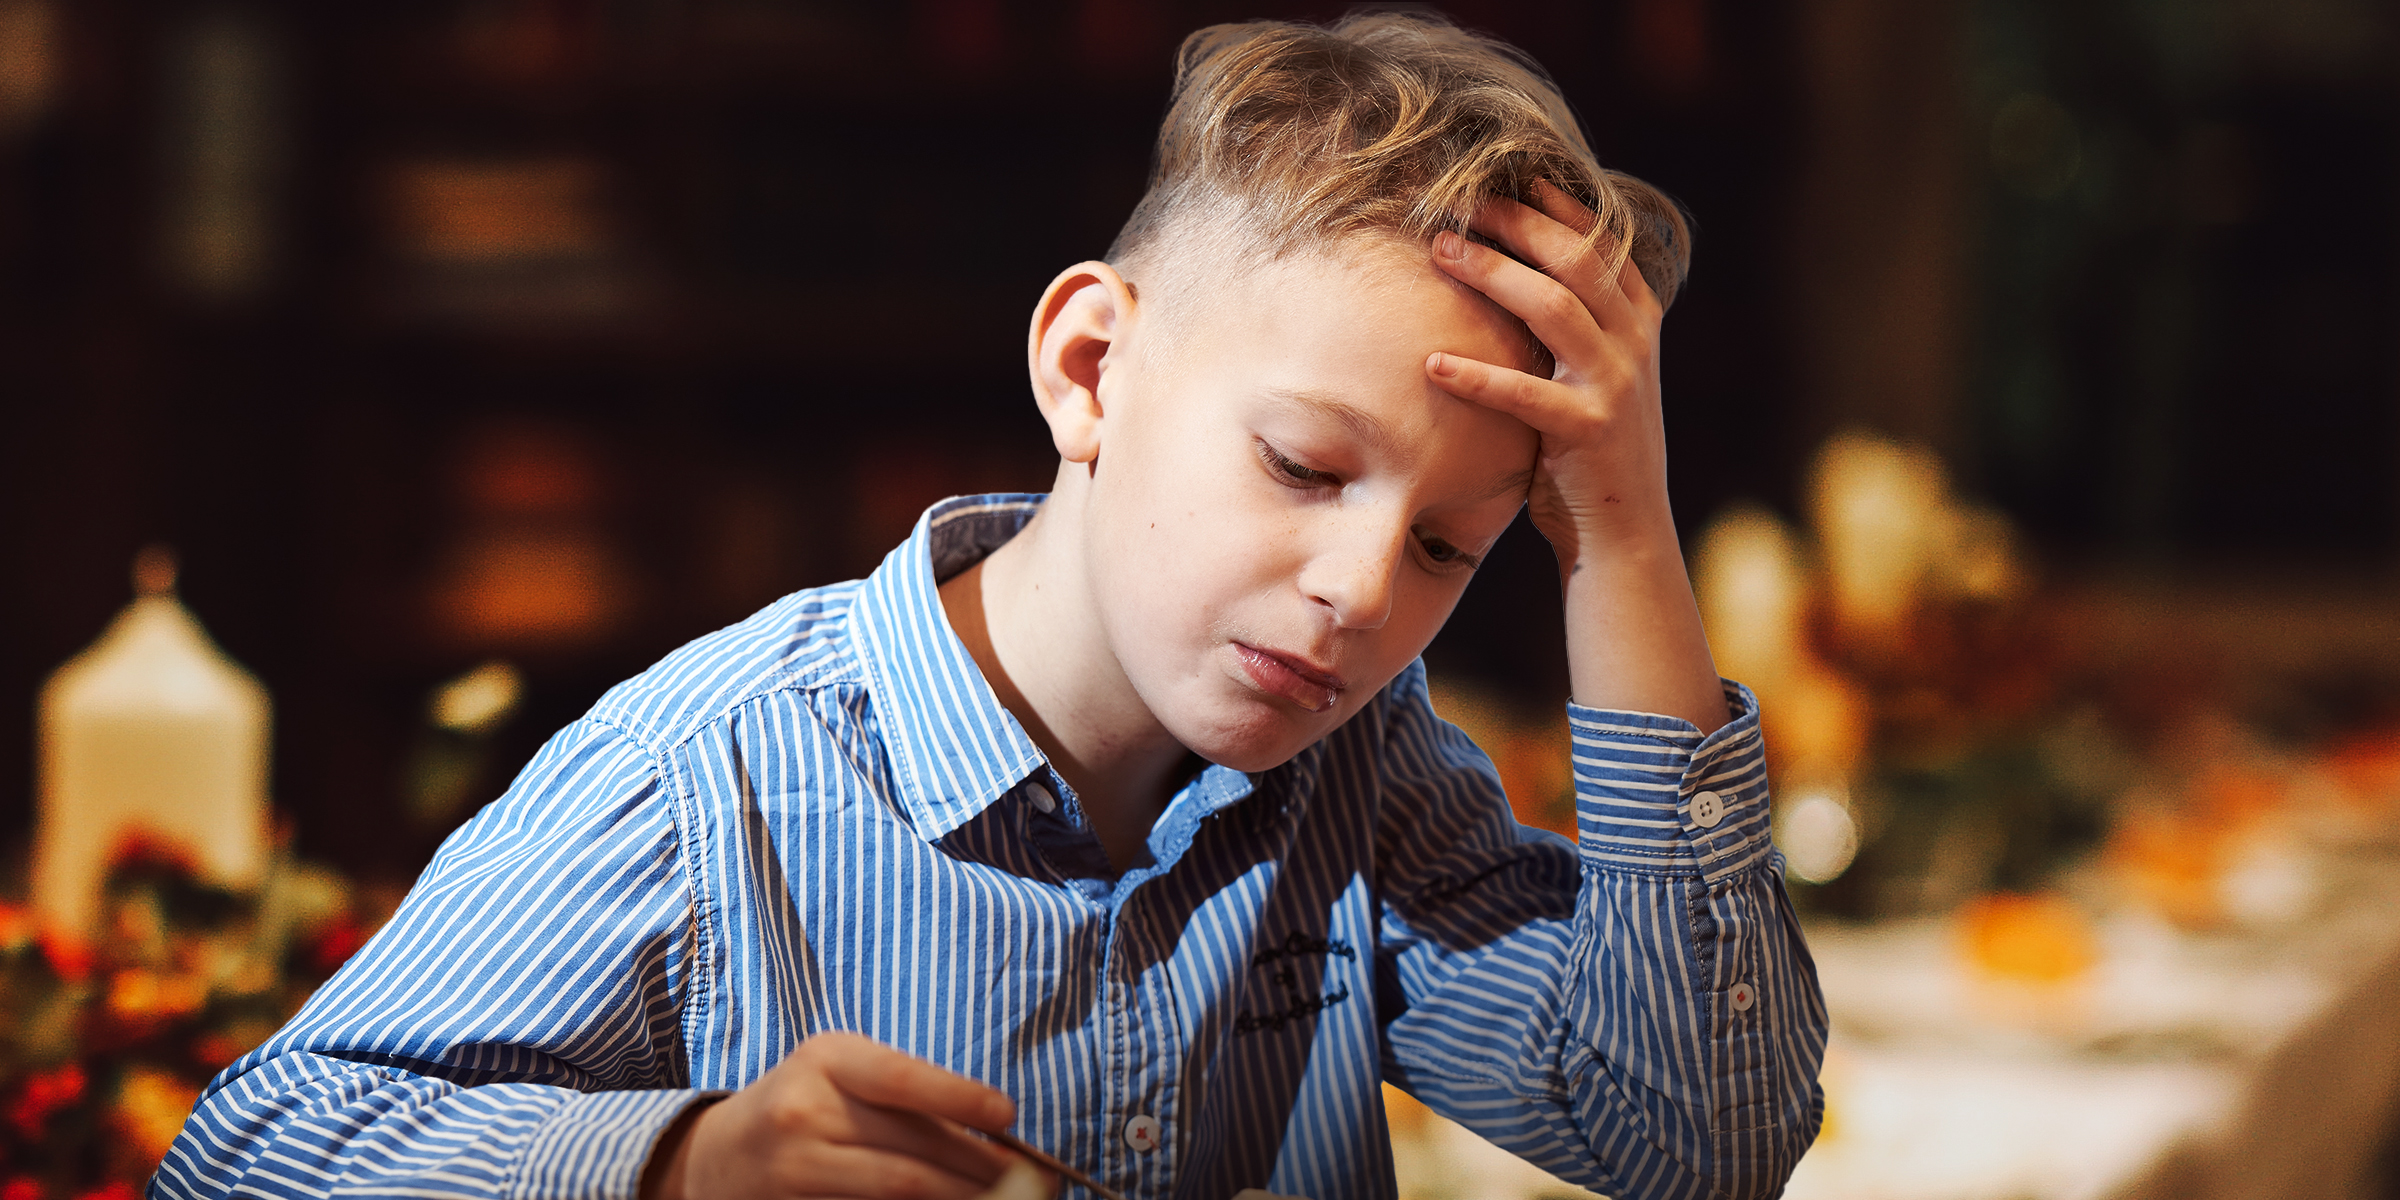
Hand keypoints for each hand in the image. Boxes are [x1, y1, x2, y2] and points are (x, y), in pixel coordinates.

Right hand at [646, 1031, 1021, 1199]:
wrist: (716, 1156)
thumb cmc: (803, 1105)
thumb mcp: (843, 1075)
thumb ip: (907, 1095)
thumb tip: (992, 1128)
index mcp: (826, 1059)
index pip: (902, 1078)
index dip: (961, 1098)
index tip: (1008, 1115)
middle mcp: (804, 1111)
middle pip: (910, 1148)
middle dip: (977, 1167)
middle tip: (1025, 1176)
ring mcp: (794, 1167)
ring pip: (897, 1189)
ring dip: (957, 1196)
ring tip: (996, 1195)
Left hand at [1423, 181, 1673, 573]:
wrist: (1626, 532)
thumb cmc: (1592, 450)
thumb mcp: (1598, 375)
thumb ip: (1577, 326)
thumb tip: (1518, 270)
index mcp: (1639, 322)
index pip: (1600, 242)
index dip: (1554, 205)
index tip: (1508, 176)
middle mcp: (1634, 344)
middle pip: (1575, 259)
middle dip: (1516, 223)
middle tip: (1459, 204)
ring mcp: (1615, 384)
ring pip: (1553, 307)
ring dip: (1492, 274)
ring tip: (1442, 252)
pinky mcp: (1588, 430)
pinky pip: (1524, 394)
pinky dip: (1476, 377)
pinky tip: (1433, 365)